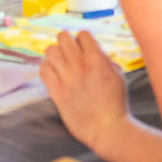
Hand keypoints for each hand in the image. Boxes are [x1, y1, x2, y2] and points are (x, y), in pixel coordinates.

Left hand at [40, 30, 128, 149]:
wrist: (106, 127)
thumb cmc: (116, 102)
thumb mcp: (118, 75)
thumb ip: (104, 59)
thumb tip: (94, 51)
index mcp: (97, 59)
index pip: (82, 34)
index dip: (83, 39)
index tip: (85, 48)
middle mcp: (80, 65)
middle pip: (63, 37)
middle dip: (66, 41)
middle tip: (70, 52)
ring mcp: (66, 78)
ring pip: (50, 51)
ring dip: (55, 53)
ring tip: (61, 62)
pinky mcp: (56, 92)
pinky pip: (43, 70)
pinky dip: (47, 67)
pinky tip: (55, 73)